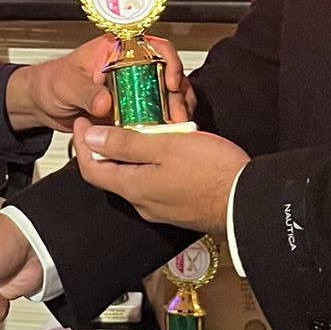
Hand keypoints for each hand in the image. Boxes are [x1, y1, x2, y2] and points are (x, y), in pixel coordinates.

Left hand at [5, 35, 193, 132]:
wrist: (42, 105)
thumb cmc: (50, 83)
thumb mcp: (65, 85)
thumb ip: (85, 92)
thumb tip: (105, 102)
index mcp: (117, 51)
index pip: (153, 46)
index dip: (168, 60)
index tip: (170, 81)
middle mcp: (130, 68)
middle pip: (167, 73)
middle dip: (178, 93)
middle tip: (178, 113)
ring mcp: (134, 90)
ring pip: (167, 95)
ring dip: (176, 110)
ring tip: (177, 127)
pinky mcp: (133, 110)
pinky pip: (155, 115)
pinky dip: (164, 124)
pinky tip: (166, 135)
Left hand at [70, 118, 247, 232]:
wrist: (248, 202)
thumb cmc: (212, 172)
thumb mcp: (165, 146)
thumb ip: (126, 143)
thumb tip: (92, 138)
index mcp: (133, 187)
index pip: (91, 169)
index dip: (82, 143)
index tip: (85, 121)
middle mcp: (142, 203)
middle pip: (112, 173)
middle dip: (108, 146)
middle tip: (114, 120)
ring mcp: (161, 209)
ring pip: (135, 178)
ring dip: (134, 155)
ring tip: (147, 129)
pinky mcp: (178, 208)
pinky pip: (155, 184)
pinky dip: (153, 166)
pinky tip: (170, 151)